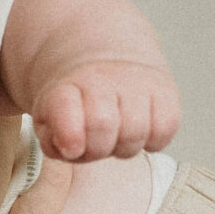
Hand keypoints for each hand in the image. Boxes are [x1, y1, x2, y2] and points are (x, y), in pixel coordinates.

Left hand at [31, 55, 178, 161]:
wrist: (106, 65)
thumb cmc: (75, 106)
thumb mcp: (47, 122)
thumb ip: (51, 140)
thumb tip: (70, 149)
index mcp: (64, 87)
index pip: (65, 107)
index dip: (69, 132)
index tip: (72, 148)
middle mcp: (101, 79)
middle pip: (103, 125)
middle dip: (97, 148)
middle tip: (95, 144)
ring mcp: (137, 82)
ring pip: (135, 131)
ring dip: (124, 146)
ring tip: (117, 137)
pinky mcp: (167, 90)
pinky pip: (165, 129)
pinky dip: (153, 140)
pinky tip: (140, 133)